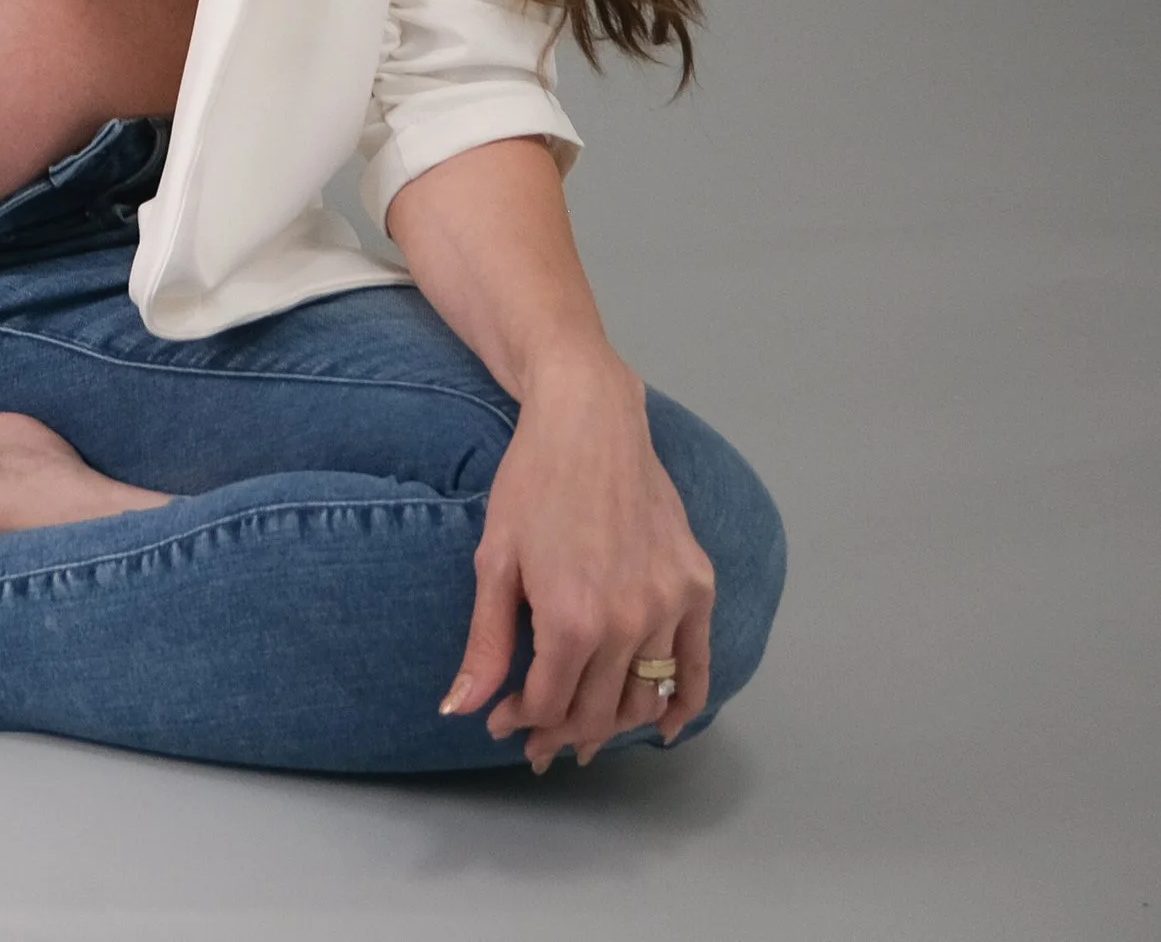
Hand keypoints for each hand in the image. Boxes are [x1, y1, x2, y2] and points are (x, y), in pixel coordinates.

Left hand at [443, 352, 716, 772]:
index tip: (503, 720)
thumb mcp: (495, 561)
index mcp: (572, 620)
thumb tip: (463, 712)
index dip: (522, 721)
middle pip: (597, 713)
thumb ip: (486, 644)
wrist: (590, 418)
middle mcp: (627, 623)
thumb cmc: (532, 481)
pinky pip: (696, 667)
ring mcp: (669, 605)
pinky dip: (679, 705)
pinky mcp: (697, 585)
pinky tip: (658, 726)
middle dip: (560, 735)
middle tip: (538, 742)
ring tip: (585, 734)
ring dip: (612, 726)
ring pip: (642, 699)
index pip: (549, 705)